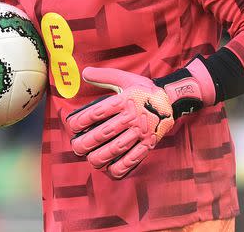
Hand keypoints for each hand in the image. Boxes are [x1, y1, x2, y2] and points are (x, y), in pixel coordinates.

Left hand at [65, 57, 214, 178]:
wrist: (171, 99)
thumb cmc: (143, 90)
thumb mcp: (125, 78)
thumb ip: (104, 76)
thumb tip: (84, 72)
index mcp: (123, 100)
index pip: (97, 112)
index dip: (81, 121)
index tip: (72, 126)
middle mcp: (131, 116)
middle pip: (104, 133)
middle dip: (86, 143)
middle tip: (76, 147)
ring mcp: (140, 132)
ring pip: (116, 148)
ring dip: (99, 157)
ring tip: (90, 159)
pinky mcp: (149, 143)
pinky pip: (133, 159)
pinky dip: (120, 167)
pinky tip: (110, 170)